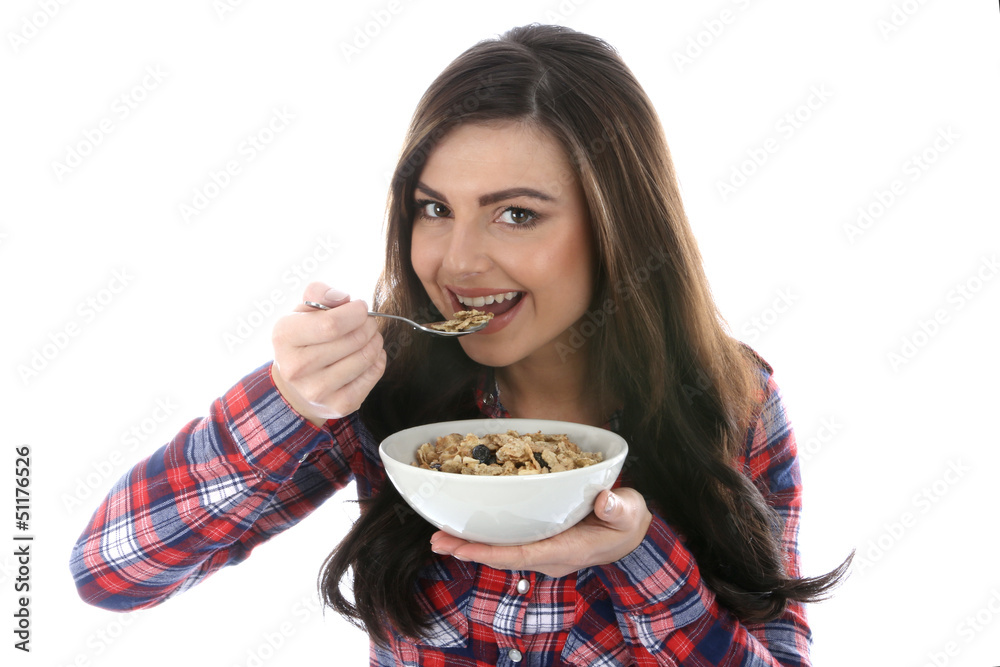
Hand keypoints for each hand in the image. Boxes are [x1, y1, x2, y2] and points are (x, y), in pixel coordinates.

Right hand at [271, 282, 385, 425]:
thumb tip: (344, 299)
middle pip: (353, 340)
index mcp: (285, 337)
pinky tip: (370, 356)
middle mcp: (296, 368)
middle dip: (368, 325)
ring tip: (369, 337)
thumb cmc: (304, 340)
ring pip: (366, 357)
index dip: (355, 312)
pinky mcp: (338, 405)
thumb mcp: (302, 312)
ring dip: (375, 341)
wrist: (295, 387)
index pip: (331, 324)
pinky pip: (373, 375)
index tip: (361, 307)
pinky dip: (378, 360)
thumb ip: (320, 294)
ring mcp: (317, 390)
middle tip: (368, 322)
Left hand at [429, 488, 652, 577]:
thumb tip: (605, 500)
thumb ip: (619, 508)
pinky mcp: (541, 543)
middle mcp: (551, 556)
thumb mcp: (630, 511)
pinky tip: (465, 531)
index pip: (524, 554)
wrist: (632, 533)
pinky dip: (485, 539)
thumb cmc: (629, 520)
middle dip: (470, 550)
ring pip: (502, 551)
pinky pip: (509, 544)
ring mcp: (544, 552)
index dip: (492, 552)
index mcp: (569, 549)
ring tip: (440, 538)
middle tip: (437, 541)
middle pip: (504, 556)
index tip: (464, 549)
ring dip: (471, 546)